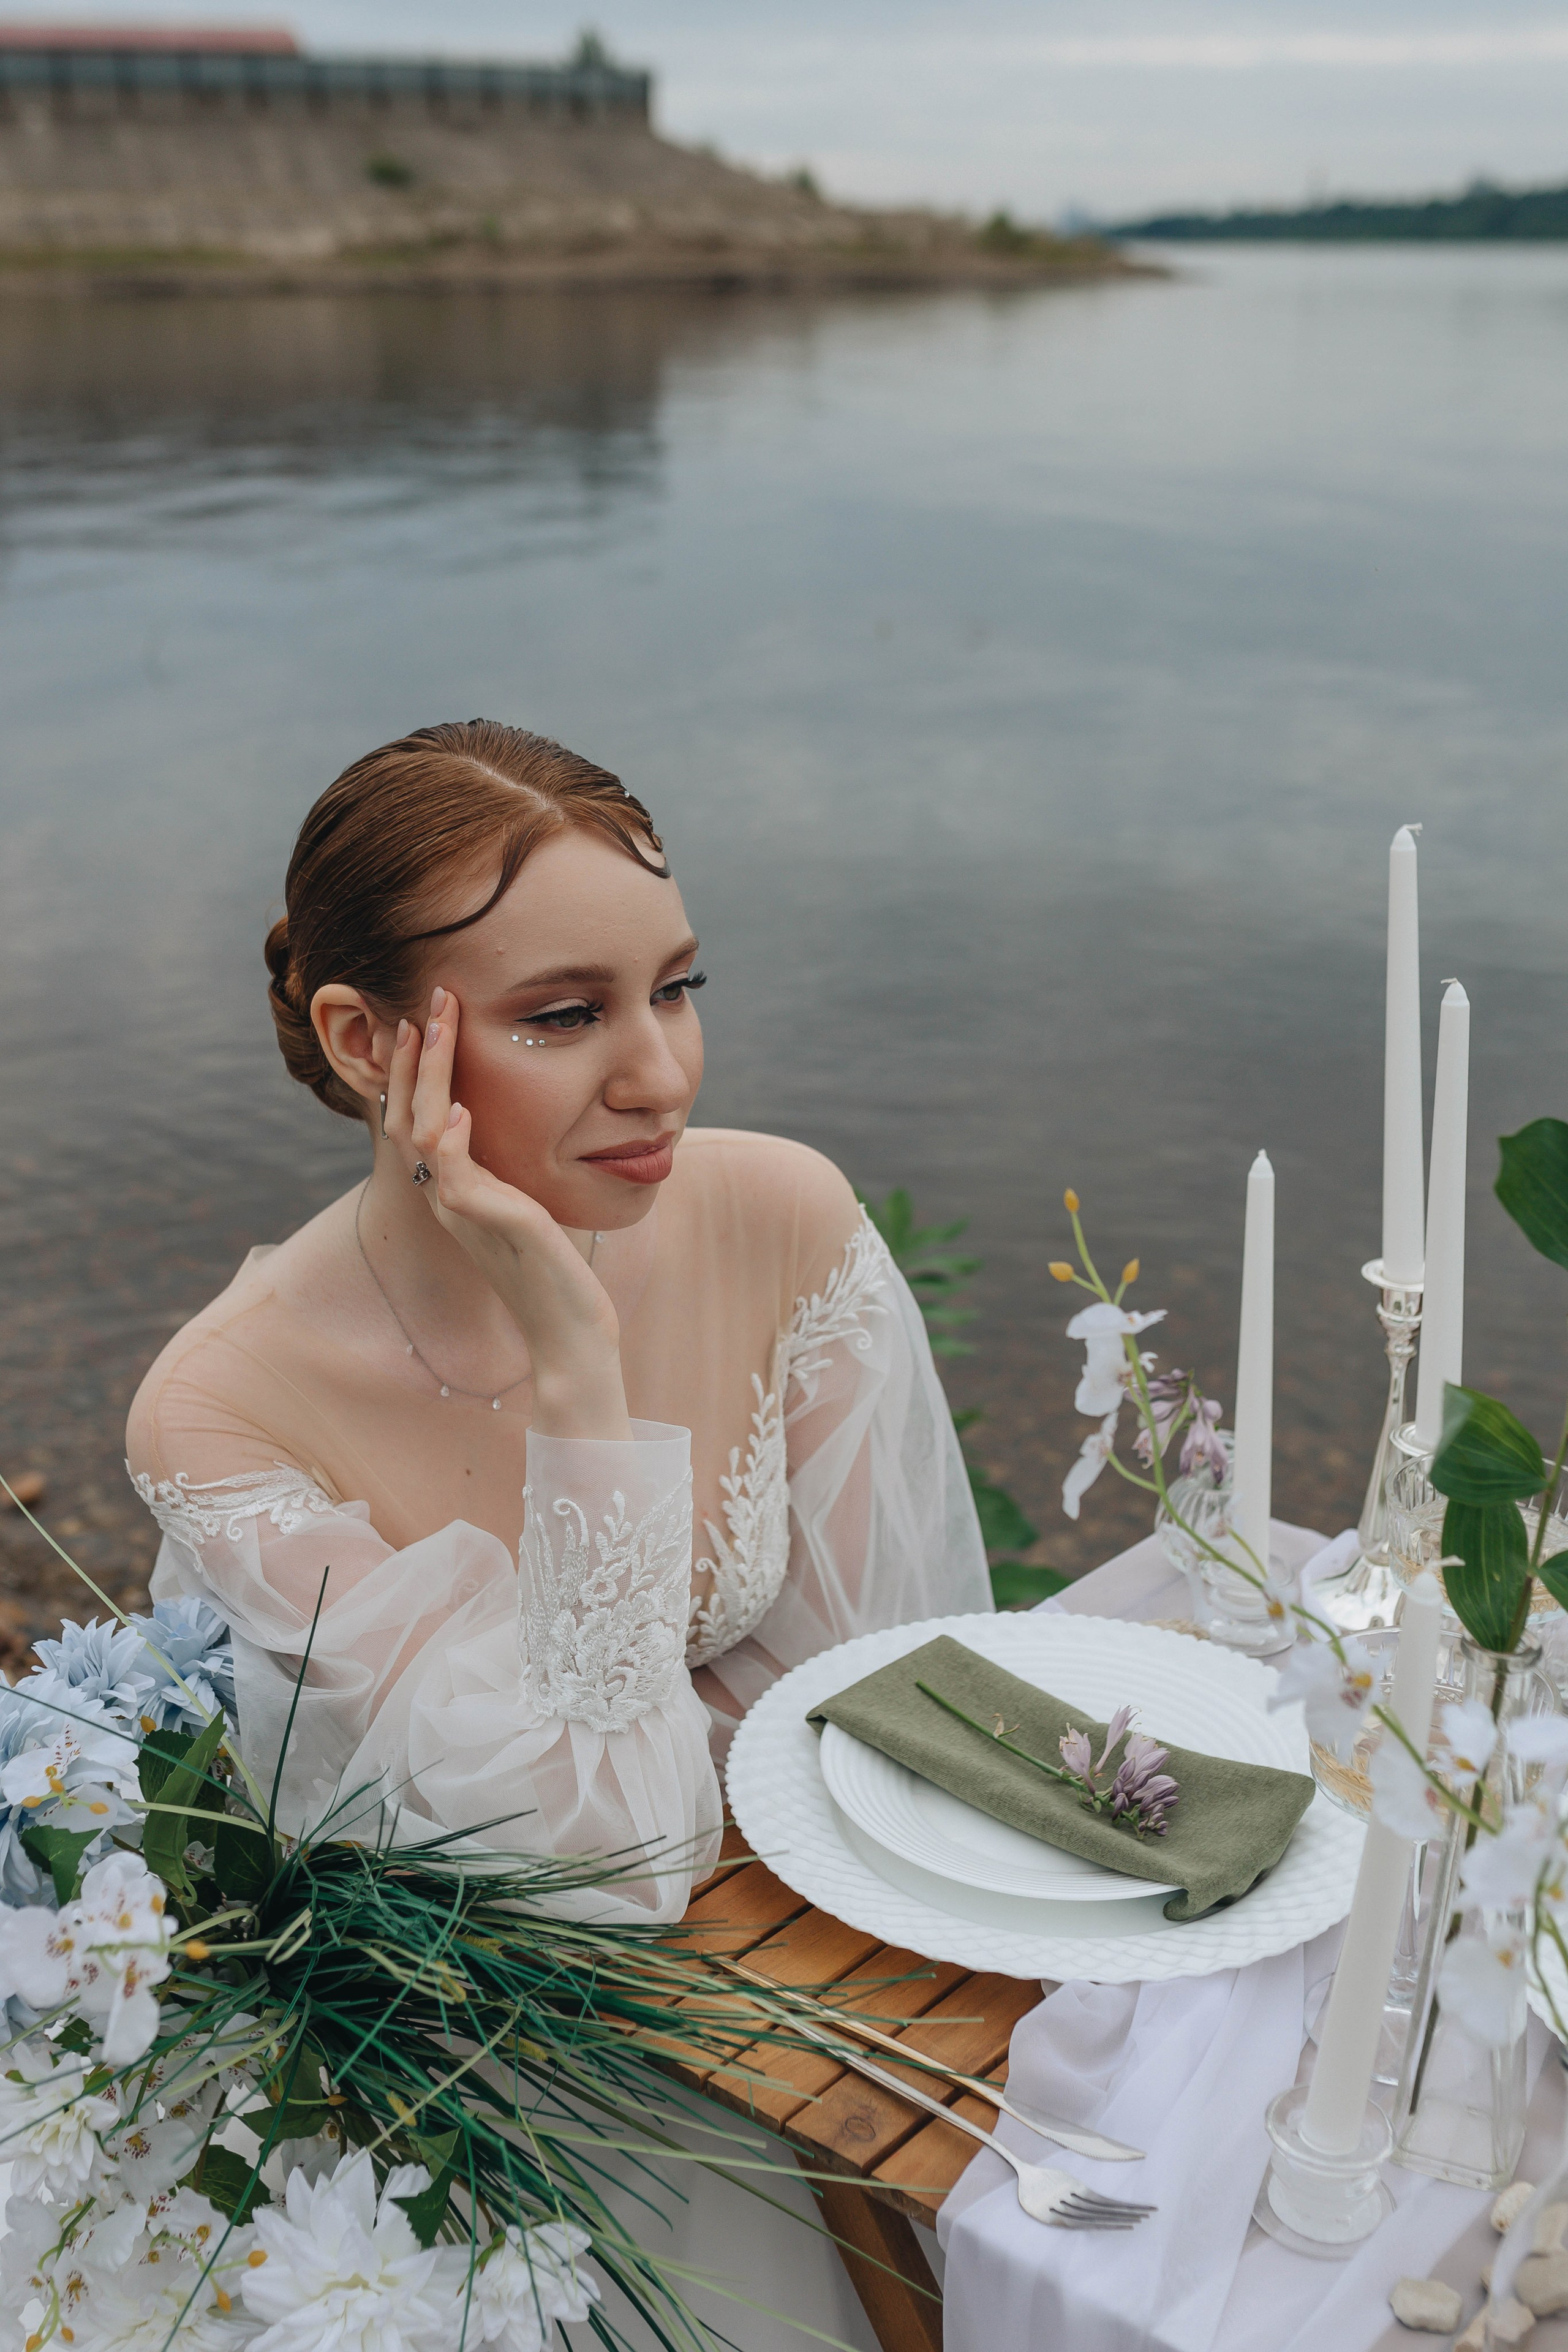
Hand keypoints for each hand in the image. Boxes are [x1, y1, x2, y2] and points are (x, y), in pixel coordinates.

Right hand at [383, 989, 631, 1440]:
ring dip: (432, 1078)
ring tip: (438, 1029)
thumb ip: (511, 1171)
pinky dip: (453, 1142)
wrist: (572, 1333)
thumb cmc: (559, 1271)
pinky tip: (461, 1109)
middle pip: (409, 1115)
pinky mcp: (496, 1227)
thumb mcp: (531, 1205)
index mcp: (455, 1190)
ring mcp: (466, 1214)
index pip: (420, 1116)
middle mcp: (449, 1199)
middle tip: (429, 1000)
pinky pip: (457, 1178)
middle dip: (419, 1055)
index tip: (432, 1016)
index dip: (420, 1068)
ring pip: (426, 1134)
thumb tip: (508, 1128)